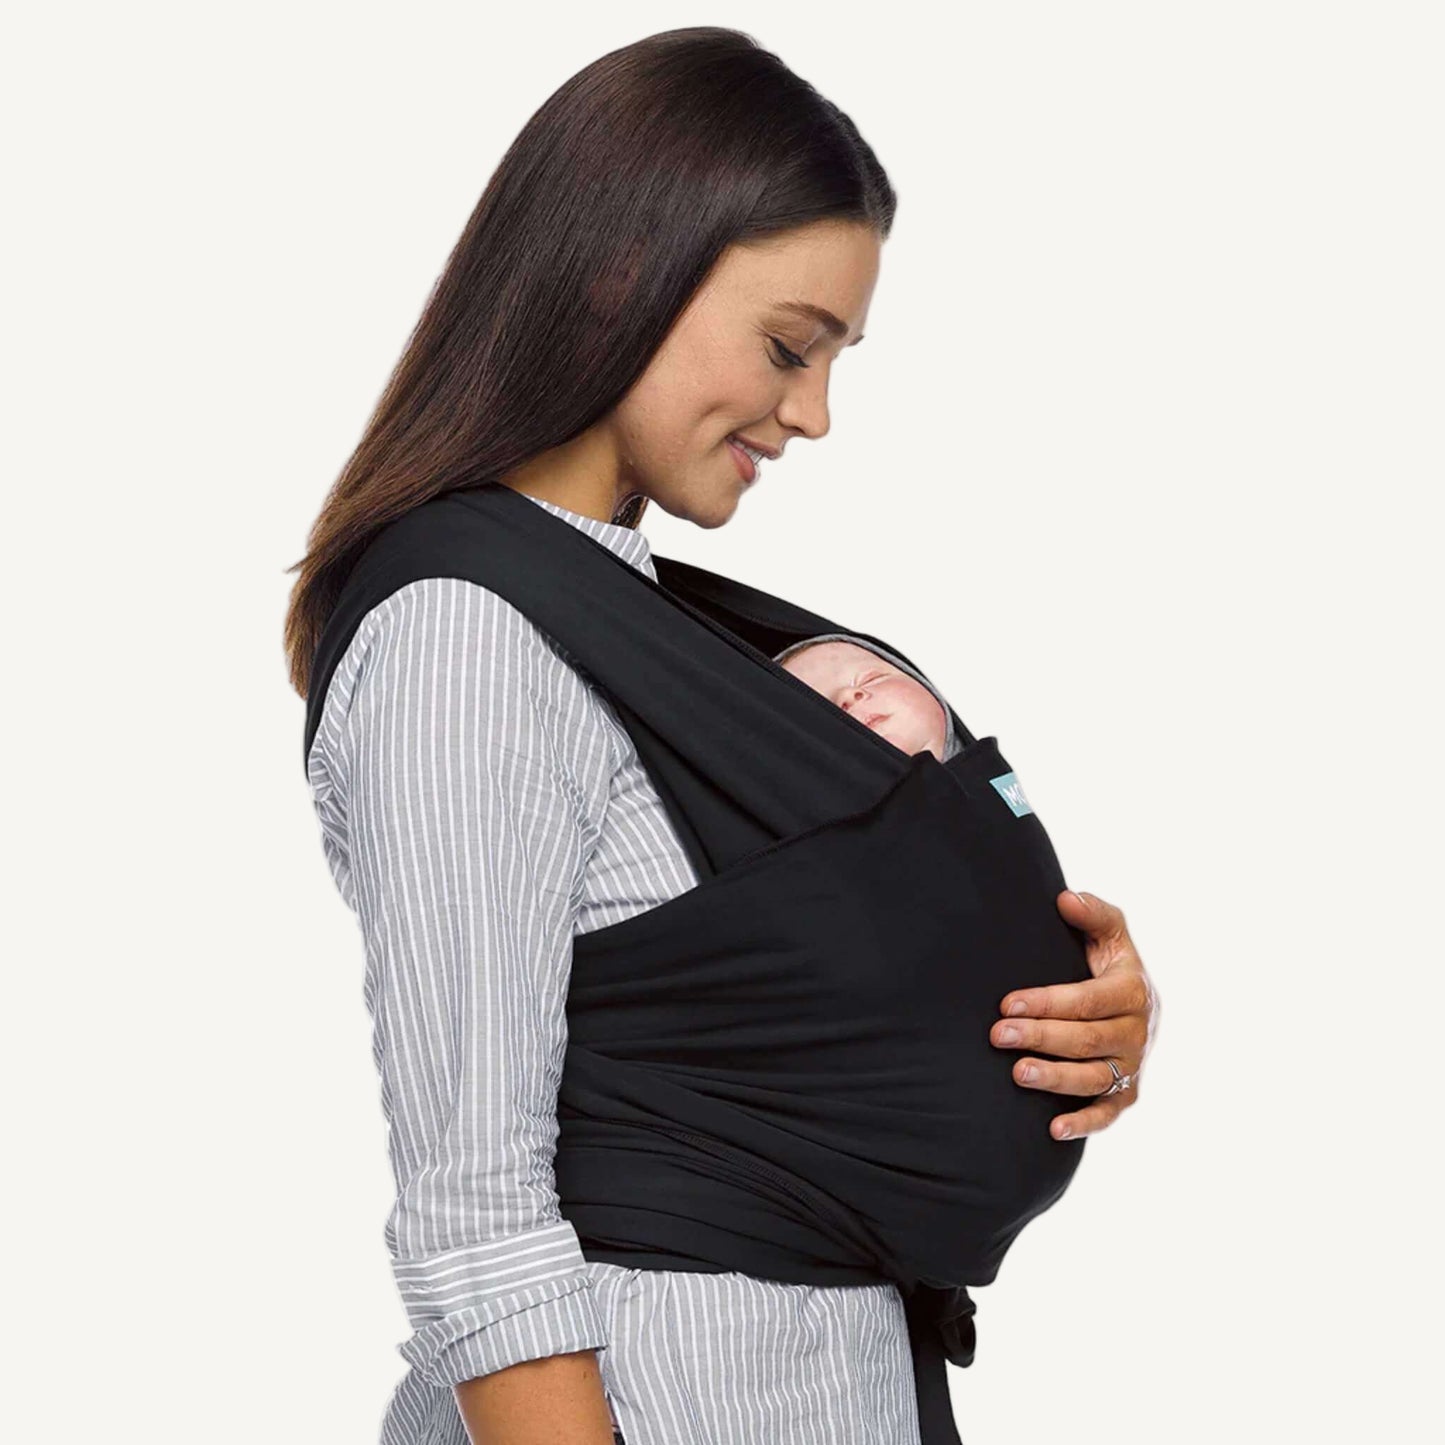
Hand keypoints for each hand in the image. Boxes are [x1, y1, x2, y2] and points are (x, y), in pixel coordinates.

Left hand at [991, 890, 1159, 1140]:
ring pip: (1095, 1078)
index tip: (1007, 1002)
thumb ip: (1093, 914)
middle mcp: (1137, 1032)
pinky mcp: (1127, 1093)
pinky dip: (1084, 1123)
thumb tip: (1064, 899)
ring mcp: (1133, 1066)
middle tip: (998, 1034)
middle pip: (1087, 1040)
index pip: (1088, 1000)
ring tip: (1017, 1074)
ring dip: (1056, 1079)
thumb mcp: (1108, 934)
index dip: (1048, 1002)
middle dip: (1040, 1037)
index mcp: (1132, 990)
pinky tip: (1053, 1129)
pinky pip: (1109, 1113)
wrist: (1131, 1002)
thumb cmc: (1108, 963)